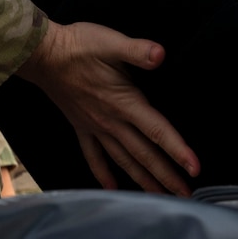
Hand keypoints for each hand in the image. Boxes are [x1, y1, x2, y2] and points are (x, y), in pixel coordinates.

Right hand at [16, 20, 200, 193]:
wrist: (43, 55)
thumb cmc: (78, 47)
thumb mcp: (111, 42)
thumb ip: (137, 50)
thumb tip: (160, 54)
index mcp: (124, 103)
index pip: (157, 131)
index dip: (178, 150)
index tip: (194, 169)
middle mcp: (112, 122)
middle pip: (144, 155)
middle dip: (166, 176)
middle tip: (185, 195)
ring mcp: (95, 127)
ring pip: (123, 160)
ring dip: (142, 180)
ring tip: (158, 196)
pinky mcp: (81, 126)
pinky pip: (94, 156)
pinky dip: (103, 174)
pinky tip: (112, 188)